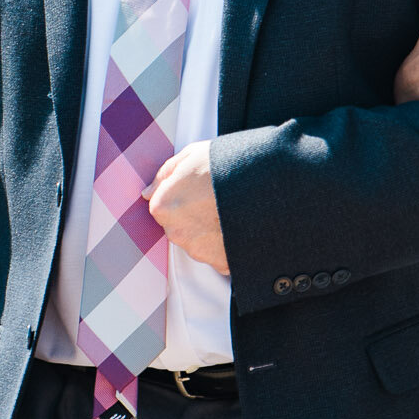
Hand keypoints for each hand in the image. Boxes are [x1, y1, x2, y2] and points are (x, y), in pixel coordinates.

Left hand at [146, 141, 229, 275]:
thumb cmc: (231, 164)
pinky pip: (220, 254)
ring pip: (198, 241)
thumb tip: (147, 192)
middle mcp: (177, 233)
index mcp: (164, 205)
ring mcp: (200, 251)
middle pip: (179, 225)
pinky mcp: (222, 264)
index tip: (202, 186)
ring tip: (233, 209)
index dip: (183, 193)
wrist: (272, 185)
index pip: (162, 204)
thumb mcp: (193, 154)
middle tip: (218, 197)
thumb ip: (164, 175)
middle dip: (195, 213)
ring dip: (211, 229)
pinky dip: (228, 244)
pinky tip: (242, 226)